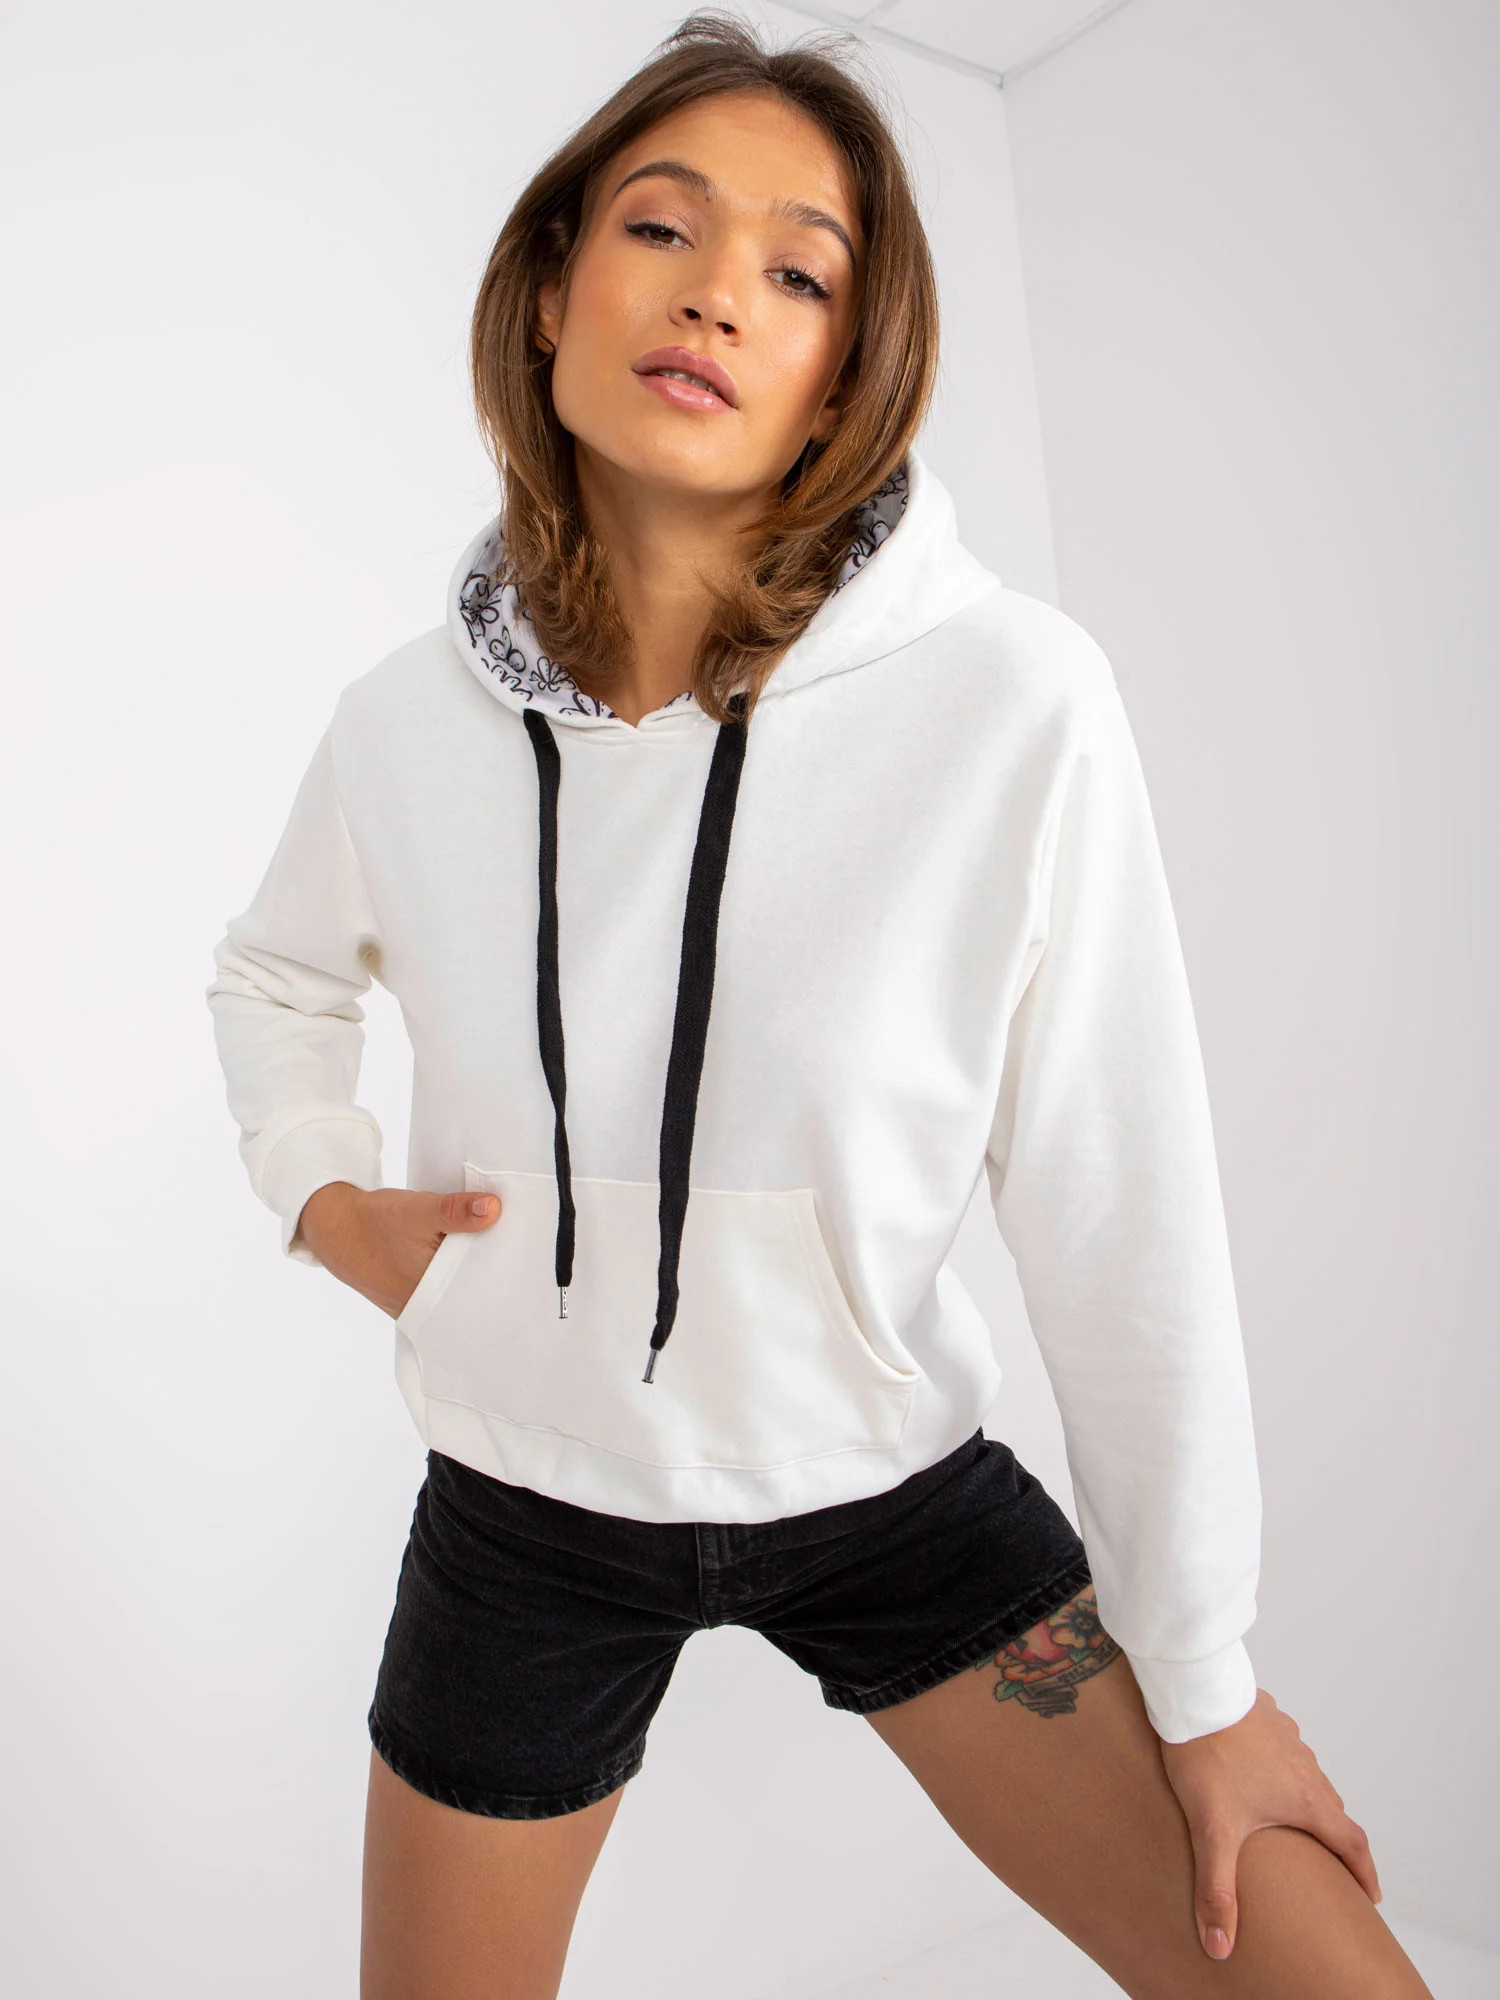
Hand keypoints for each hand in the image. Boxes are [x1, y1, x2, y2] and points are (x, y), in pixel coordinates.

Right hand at [295, 1182, 501, 1318]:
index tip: (526, 1258)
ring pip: (459, 1289)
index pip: (480, 1292)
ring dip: (474, 1270)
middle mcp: (426, 1306)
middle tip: (520, 1250)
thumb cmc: (375, 1223)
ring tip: (499, 1249)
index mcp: (431, 1294)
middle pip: (472, 1293)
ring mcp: (418, 1302)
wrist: (336, 1227)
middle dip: (493, 1273)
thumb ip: (456, 1212)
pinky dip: (457, 1271)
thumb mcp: (418, 1211)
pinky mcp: (413, 1292)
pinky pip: (445, 1286)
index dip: (504, 1276)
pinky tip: (470, 1253)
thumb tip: (494, 1209)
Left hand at [1158, 1687, 1380, 1961]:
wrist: (1192, 1688)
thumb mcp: (1212, 1829)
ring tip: (1295, 1820)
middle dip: (1335, 1840)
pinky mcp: (1268, 1716)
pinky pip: (1285, 1748)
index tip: (1371, 1896)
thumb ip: (1217, 1889)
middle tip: (1330, 1864)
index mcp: (1305, 1797)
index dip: (1364, 1873)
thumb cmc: (1206, 1755)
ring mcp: (1288, 1737)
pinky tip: (1261, 1770)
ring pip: (1309, 1777)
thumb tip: (1219, 1945)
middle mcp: (1306, 1766)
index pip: (1351, 1843)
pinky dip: (1284, 1768)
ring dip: (1309, 1801)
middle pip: (1332, 1810)